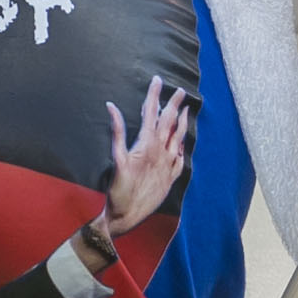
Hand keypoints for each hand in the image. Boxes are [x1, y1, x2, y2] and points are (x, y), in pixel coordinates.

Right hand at [89, 75, 196, 252]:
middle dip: (174, 104)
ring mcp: (167, 166)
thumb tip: (111, 106)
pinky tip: (182, 144)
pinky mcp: (169, 178)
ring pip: (178, 139)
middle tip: (180, 91)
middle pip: (169, 123)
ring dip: (181, 123)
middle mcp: (160, 153)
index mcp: (147, 145)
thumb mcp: (115, 159)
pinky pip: (180, 159)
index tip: (157, 80)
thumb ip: (116, 131)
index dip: (154, 95)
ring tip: (186, 111)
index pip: (151, 113)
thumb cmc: (118, 190)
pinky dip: (181, 147)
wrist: (127, 217)